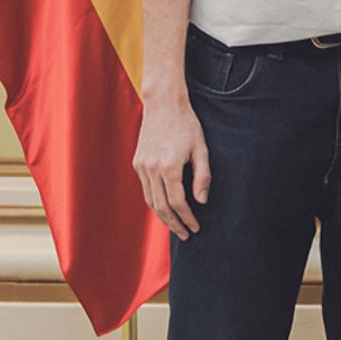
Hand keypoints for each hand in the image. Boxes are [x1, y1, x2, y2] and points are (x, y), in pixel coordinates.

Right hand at [132, 96, 210, 239]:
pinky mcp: (137, 163)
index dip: (187, 218)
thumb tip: (202, 201)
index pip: (178, 203)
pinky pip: (145, 189)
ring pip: (150, 200)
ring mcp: (142, 166)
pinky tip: (165, 208)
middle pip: (162, 207)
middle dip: (174, 224)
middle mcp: (152, 169)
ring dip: (163, 217)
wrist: (163, 105)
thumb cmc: (187, 125)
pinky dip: (155, 202)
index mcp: (170, 166)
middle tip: (186, 235)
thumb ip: (203, 176)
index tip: (196, 228)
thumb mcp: (201, 148)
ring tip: (176, 226)